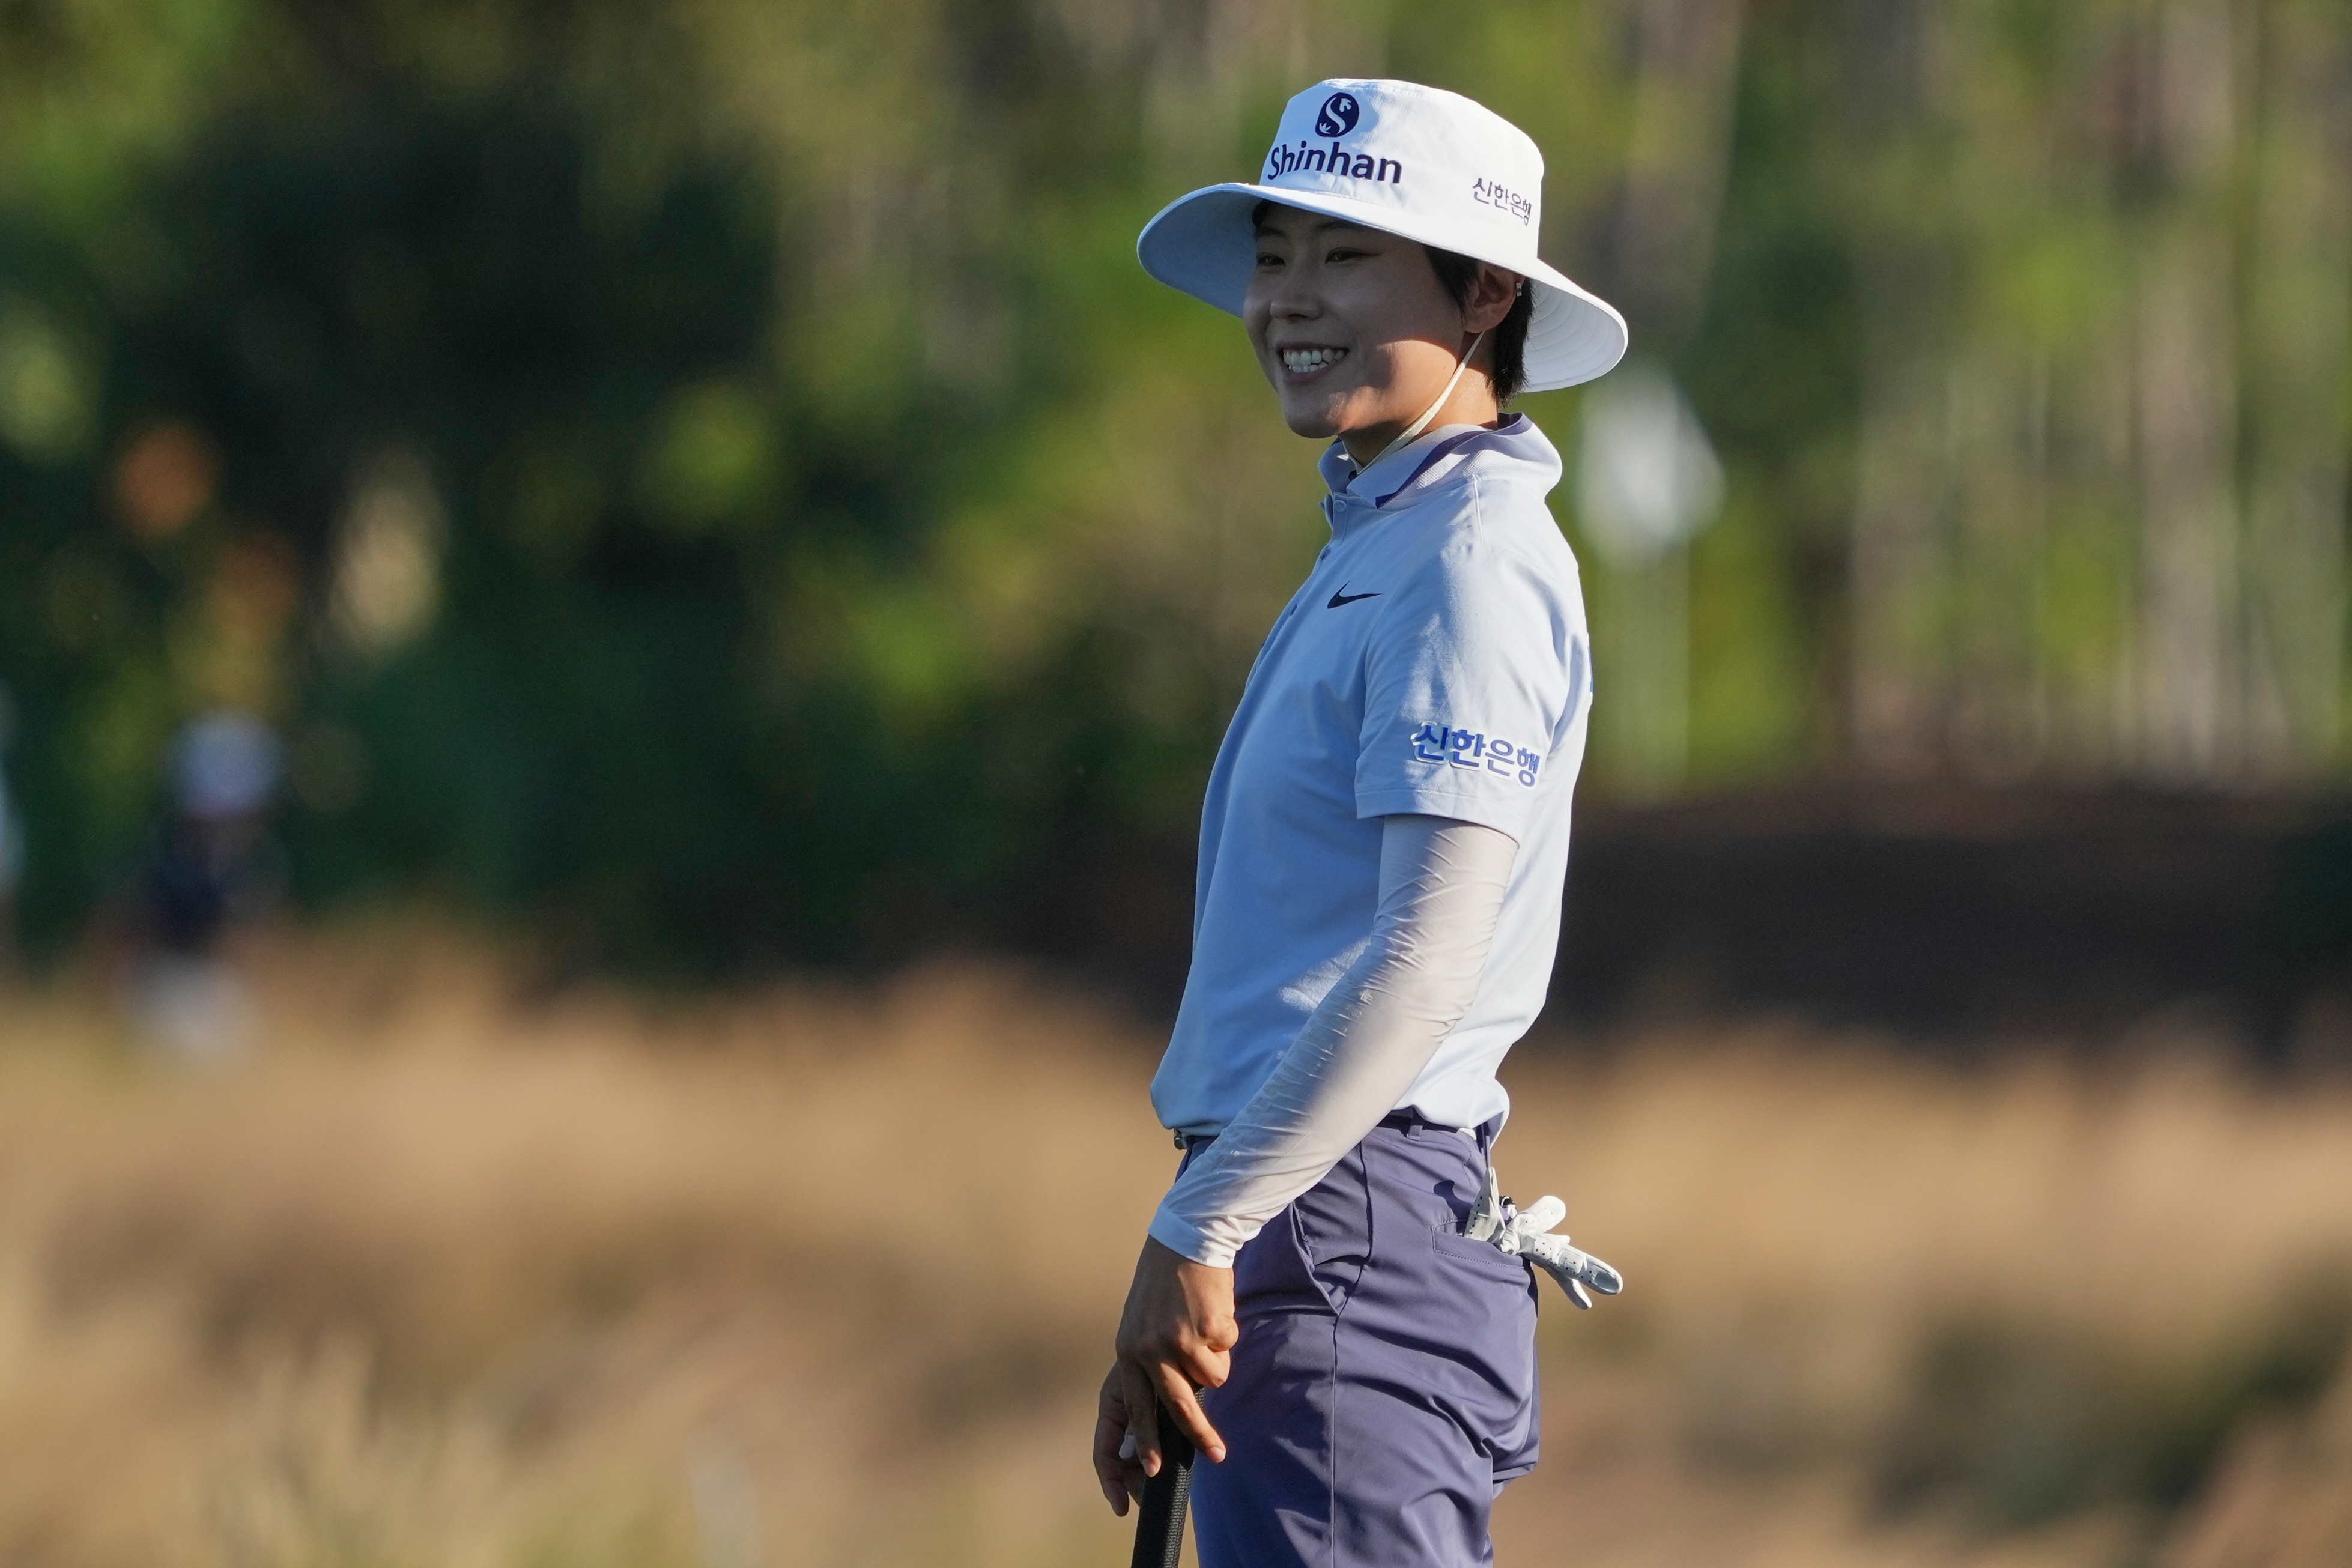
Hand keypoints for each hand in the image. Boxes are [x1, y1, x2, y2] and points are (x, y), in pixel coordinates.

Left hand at [1091, 1236, 1236, 1513]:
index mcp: (1128, 1352)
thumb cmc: (1166, 1283)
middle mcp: (1148, 1351)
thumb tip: (1169, 1405)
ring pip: (1213, 1377)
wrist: (1186, 1237)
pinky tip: (1215, 1308)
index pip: (1135, 1408)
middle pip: (1177, 1408)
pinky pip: (1228, 1349)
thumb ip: (1151, 1361)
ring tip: (1207, 1324)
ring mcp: (1178, 1340)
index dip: (1145, 1441)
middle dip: (1199, 1434)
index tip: (1154, 1471)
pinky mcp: (1207, 1328)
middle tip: (1217, 1455)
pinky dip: (1229, 1333)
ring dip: (1218, 1357)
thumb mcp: (1142, 1324)